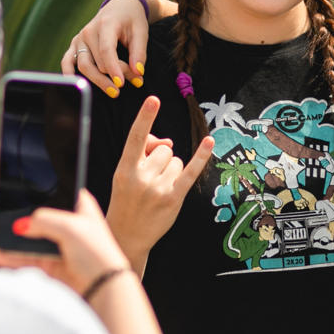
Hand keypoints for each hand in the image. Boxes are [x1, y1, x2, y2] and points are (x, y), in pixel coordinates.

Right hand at [0, 189, 131, 294]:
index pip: (47, 192)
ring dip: (0, 230)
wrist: (104, 287)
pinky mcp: (48, 267)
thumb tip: (18, 226)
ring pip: (21, 237)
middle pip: (29, 213)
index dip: (25, 187)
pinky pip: (21, 259)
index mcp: (76, 207)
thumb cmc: (96, 251)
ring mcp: (55, 247)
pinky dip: (4, 257)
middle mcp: (65, 225)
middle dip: (5, 207)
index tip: (3, 182)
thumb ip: (41, 220)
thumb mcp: (70, 226)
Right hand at [61, 0, 155, 96]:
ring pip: (84, 65)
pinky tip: (77, 87)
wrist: (120, 7)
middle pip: (98, 62)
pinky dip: (69, 73)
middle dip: (115, 75)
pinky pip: (67, 61)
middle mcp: (88, 31)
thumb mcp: (141, 32)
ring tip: (115, 91)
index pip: (106, 50)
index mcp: (106, 24)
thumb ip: (139, 52)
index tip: (121, 83)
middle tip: (135, 82)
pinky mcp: (75, 44)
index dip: (113, 68)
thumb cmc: (132, 20)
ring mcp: (79, 38)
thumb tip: (138, 73)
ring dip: (99, 81)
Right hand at [107, 96, 213, 271]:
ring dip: (171, 169)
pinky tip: (209, 142)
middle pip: (163, 149)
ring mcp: (159, 189)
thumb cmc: (126, 199)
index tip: (153, 98)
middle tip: (150, 177)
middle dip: (160, 158)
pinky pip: (190, 171)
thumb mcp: (124, 173)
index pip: (136, 138)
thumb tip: (169, 141)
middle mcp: (142, 178)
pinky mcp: (174, 199)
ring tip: (157, 187)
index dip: (145, 117)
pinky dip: (201, 156)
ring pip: (176, 160)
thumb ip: (142, 151)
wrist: (126, 234)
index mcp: (124, 169)